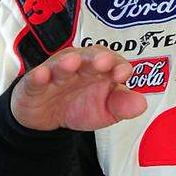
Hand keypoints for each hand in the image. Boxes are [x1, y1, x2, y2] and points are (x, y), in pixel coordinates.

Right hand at [10, 46, 147, 131]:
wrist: (46, 118)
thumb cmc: (80, 105)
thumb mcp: (105, 111)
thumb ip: (122, 106)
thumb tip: (142, 104)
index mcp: (100, 69)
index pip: (113, 62)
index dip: (118, 66)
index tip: (123, 74)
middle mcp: (79, 65)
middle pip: (89, 57)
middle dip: (96, 58)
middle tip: (103, 61)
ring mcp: (56, 73)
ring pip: (62, 64)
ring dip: (67, 62)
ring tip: (71, 63)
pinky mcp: (34, 83)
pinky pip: (36, 78)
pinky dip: (38, 76)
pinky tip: (42, 75)